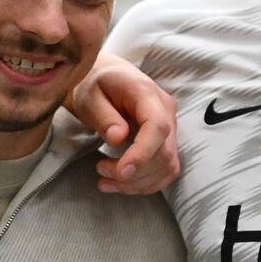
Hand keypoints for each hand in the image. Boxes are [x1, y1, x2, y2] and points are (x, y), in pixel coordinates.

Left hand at [67, 53, 179, 194]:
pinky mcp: (167, 142)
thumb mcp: (89, 95)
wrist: (109, 77)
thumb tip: (118, 139)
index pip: (157, 127)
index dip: (142, 153)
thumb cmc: (96, 84)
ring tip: (106, 183)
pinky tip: (123, 184)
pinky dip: (146, 183)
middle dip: (134, 173)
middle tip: (101, 172)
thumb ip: (103, 116)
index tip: (121, 172)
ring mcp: (170, 127)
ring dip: (139, 182)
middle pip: (164, 152)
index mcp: (147, 94)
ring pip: (168, 165)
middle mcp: (166, 111)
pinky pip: (166, 169)